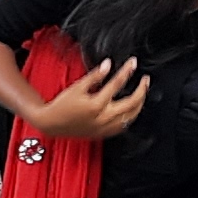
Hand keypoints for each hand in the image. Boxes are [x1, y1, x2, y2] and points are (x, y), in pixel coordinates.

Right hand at [31, 57, 147, 139]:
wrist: (52, 124)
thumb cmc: (62, 106)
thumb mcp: (77, 87)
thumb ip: (95, 76)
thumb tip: (108, 65)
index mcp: (96, 105)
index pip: (117, 84)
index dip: (126, 71)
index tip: (132, 64)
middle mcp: (103, 117)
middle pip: (131, 103)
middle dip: (142, 90)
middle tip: (145, 80)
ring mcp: (105, 127)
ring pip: (131, 116)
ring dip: (140, 104)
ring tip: (142, 94)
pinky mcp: (104, 133)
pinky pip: (123, 126)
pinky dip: (131, 117)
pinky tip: (132, 110)